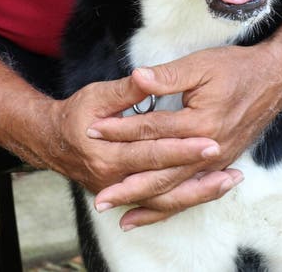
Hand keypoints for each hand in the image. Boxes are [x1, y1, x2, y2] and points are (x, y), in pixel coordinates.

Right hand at [40, 74, 221, 197]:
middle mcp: (114, 181)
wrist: (51, 140)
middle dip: (197, 169)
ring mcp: (121, 192)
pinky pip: (162, 204)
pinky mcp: (128, 196)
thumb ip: (126, 91)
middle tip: (227, 157)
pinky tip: (212, 189)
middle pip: (163, 179)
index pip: (151, 152)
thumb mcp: (97, 95)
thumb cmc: (75, 113)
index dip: (181, 146)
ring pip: (166, 199)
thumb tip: (144, 76)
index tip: (210, 137)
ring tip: (230, 180)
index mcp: (106, 155)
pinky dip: (188, 198)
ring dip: (199, 191)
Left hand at [85, 42, 281, 227]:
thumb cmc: (235, 67)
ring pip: (178, 191)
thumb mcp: (200, 64)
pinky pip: (193, 193)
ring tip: (121, 216)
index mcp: (201, 123)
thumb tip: (137, 77)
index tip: (93, 131)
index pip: (151, 130)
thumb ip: (167, 76)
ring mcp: (217, 161)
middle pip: (162, 174)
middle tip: (100, 198)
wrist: (273, 78)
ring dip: (148, 204)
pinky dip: (172, 206)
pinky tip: (153, 213)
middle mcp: (210, 150)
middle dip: (129, 187)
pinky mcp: (221, 164)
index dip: (120, 130)